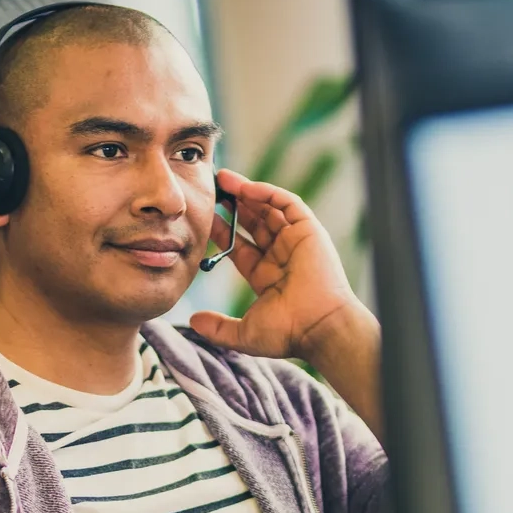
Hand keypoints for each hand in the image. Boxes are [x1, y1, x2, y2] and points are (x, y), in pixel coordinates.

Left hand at [190, 168, 372, 367]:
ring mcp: (296, 242)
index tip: (204, 216)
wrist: (318, 327)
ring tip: (223, 179)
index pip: (240, 247)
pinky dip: (268, 192)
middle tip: (211, 189)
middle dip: (233, 205)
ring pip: (269, 208)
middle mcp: (282, 256)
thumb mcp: (243, 334)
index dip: (222, 231)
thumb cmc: (287, 333)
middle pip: (254, 223)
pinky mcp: (310, 230)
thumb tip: (193, 320)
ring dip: (247, 192)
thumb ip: (218, 327)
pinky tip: (245, 187)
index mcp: (267, 276)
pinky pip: (288, 203)